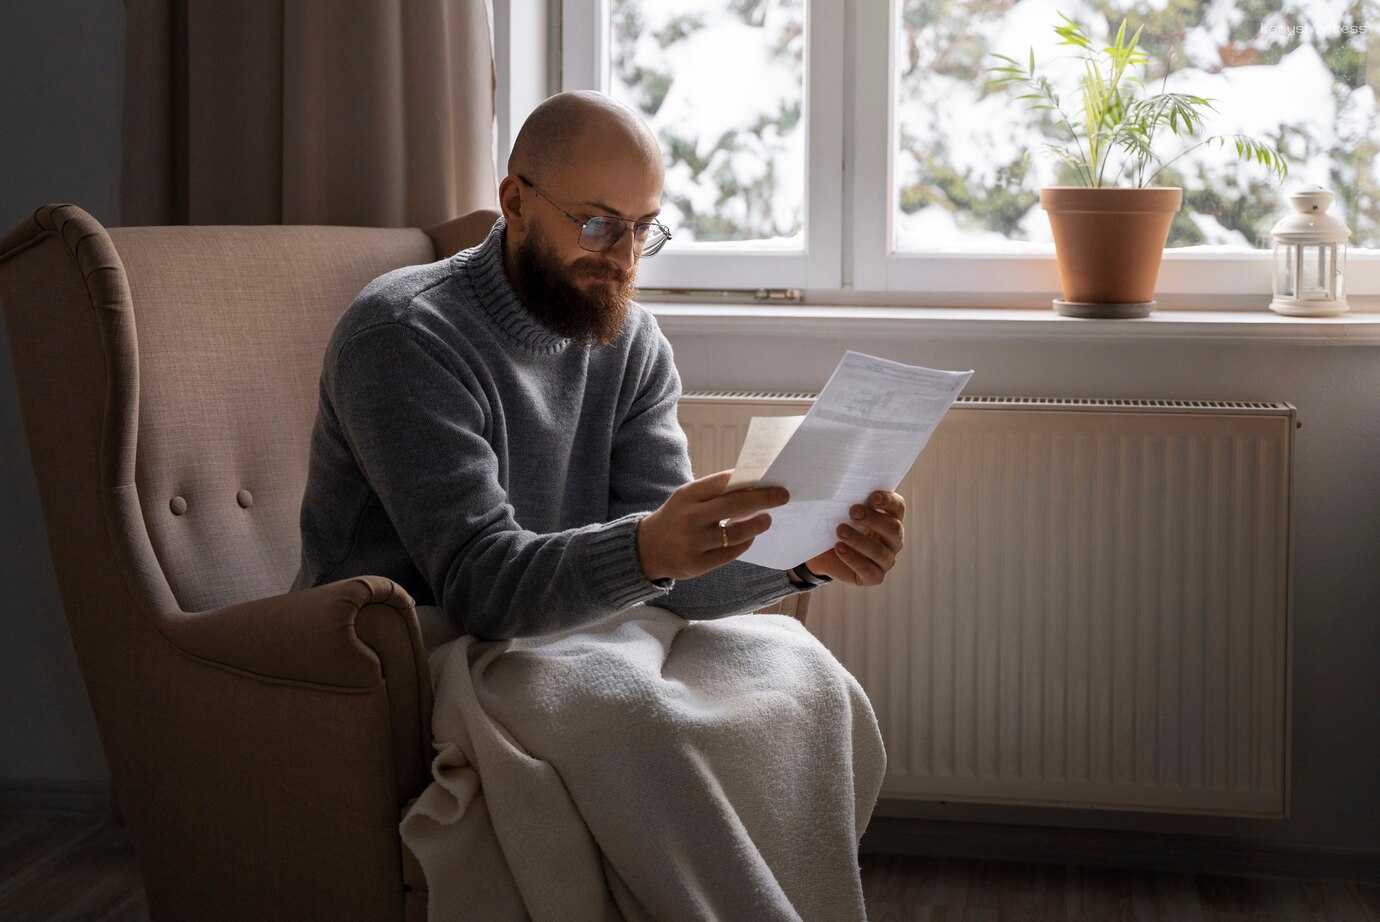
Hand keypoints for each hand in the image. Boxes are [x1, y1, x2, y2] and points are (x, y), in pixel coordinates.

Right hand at [637, 469, 789, 581]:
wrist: (646, 548)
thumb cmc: (677, 517)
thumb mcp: (687, 498)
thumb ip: (714, 492)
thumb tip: (753, 486)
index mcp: (687, 495)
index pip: (723, 483)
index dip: (749, 480)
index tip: (770, 479)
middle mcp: (690, 518)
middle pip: (734, 505)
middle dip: (763, 500)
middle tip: (782, 496)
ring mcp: (693, 543)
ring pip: (736, 533)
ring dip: (757, 525)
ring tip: (767, 520)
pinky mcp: (697, 564)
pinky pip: (730, 553)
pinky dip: (744, 543)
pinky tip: (750, 536)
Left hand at [800, 490, 905, 585]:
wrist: (825, 554)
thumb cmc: (837, 525)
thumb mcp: (841, 510)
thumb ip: (845, 499)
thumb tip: (830, 487)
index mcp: (891, 518)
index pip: (897, 507)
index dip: (888, 501)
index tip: (872, 496)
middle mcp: (893, 540)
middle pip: (893, 528)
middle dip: (873, 519)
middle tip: (853, 511)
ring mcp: (886, 560)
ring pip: (880, 551)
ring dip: (859, 540)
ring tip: (840, 531)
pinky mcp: (875, 576)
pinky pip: (868, 570)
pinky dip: (853, 558)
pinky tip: (839, 548)